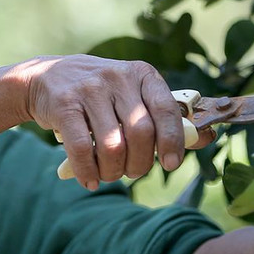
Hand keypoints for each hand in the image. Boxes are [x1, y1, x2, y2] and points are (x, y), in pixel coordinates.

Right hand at [11, 55, 212, 189]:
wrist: (45, 77)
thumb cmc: (102, 94)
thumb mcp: (133, 94)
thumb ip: (166, 116)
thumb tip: (208, 137)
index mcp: (142, 74)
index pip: (166, 109)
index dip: (172, 141)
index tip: (171, 164)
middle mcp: (118, 77)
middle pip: (141, 132)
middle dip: (140, 163)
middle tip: (133, 172)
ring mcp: (89, 89)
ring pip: (112, 145)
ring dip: (113, 171)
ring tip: (109, 175)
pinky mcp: (64, 104)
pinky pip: (82, 148)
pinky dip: (88, 171)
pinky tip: (90, 180)